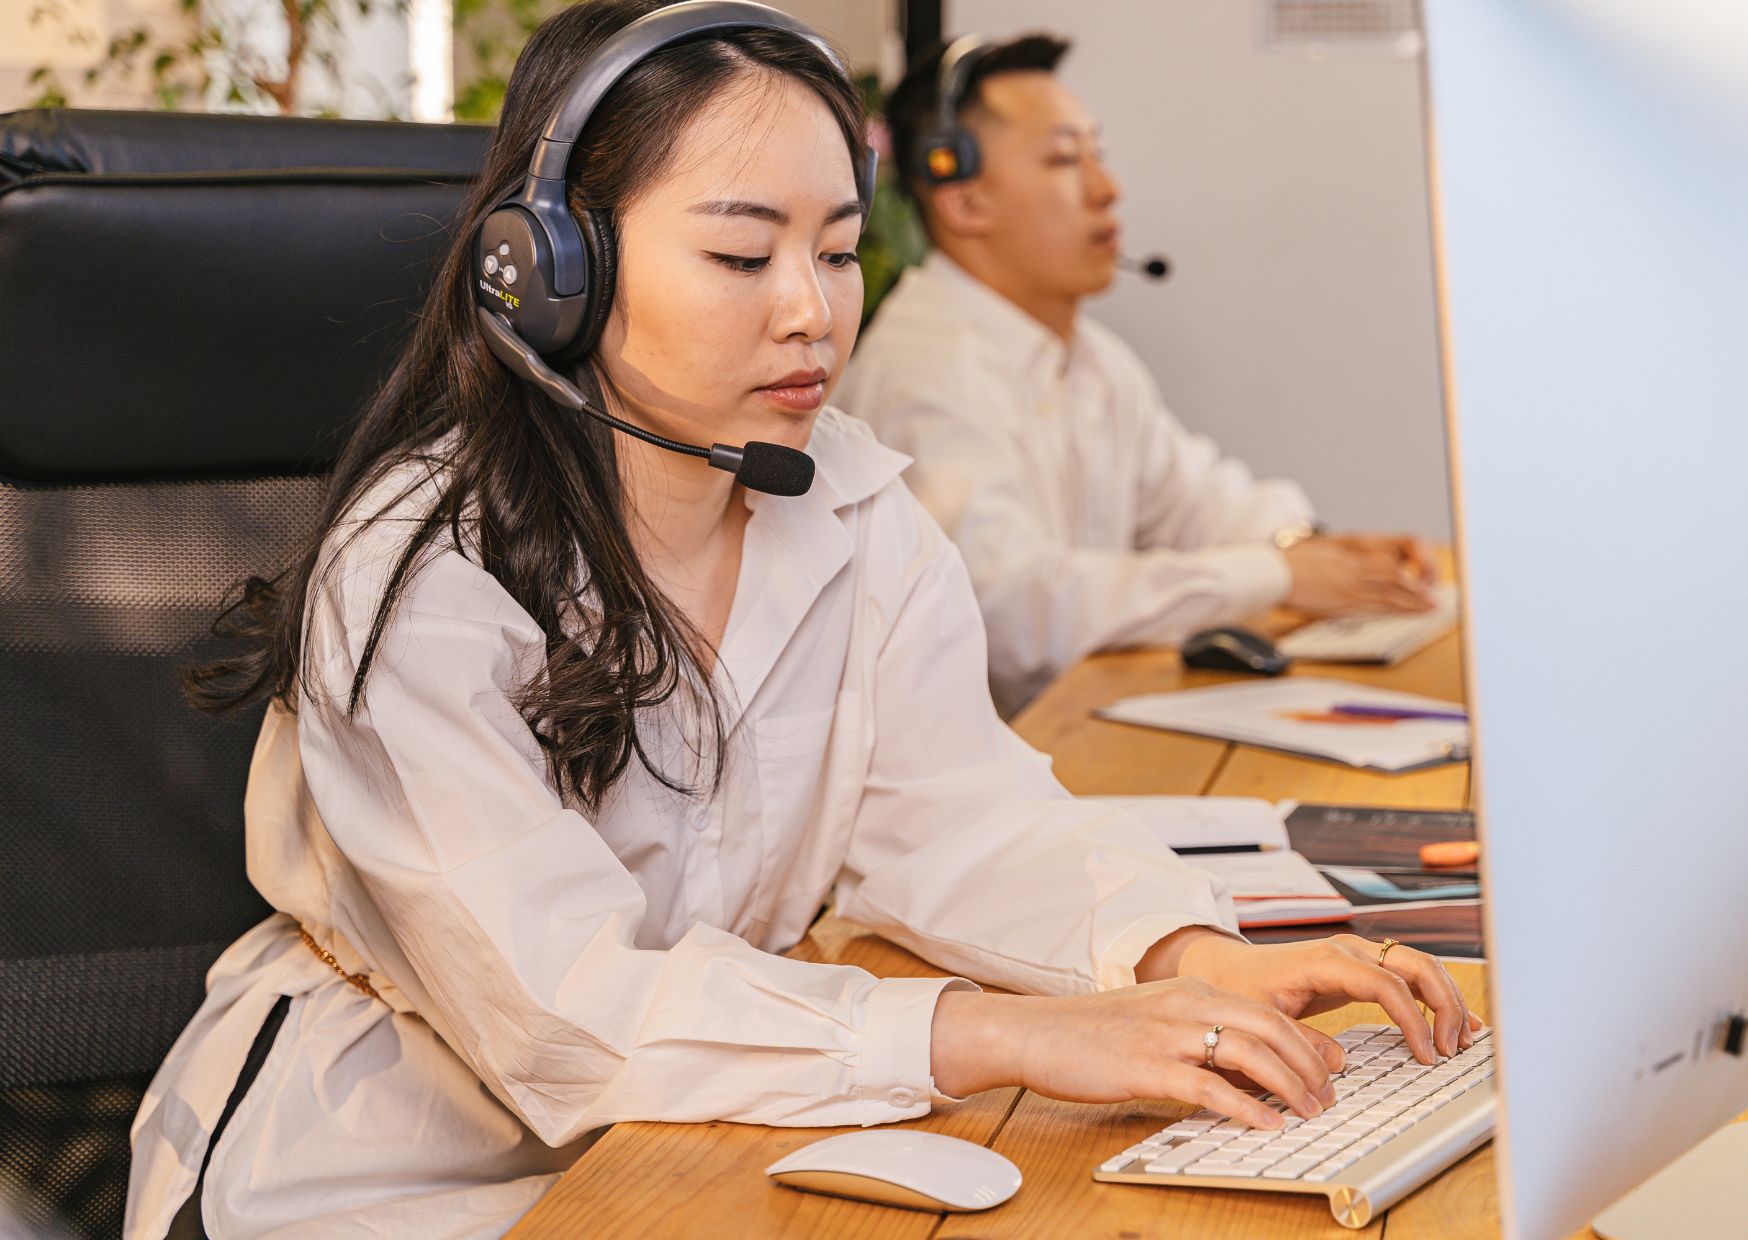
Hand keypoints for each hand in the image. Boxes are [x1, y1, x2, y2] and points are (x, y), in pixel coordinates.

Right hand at [929, 979, 1339, 1129]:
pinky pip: (1210, 1087)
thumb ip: (1196, 1032)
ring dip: (1290, 1086)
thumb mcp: (1152, 1019)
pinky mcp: (1147, 1066)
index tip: (1333, 1066)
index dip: (1307, 1039)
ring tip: (1312, 1112)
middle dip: (1310, 1062)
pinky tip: (1267, 1124)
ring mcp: (1166, 1034)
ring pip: (1250, 1052)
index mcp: (1190, 991)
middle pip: (1270, 1025)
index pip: (1266, 1009)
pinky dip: (1247, 1107)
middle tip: (1330, 1095)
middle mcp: (1185, 1005)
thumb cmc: (1089, 1032)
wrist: (1034, 1032)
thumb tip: (1242, 1066)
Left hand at [1158, 930, 1482, 1063]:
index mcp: (1326, 960)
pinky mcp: (1361, 966)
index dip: (1413, 1019)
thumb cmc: (1240, 991)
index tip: (1426, 1055)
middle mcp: (1348, 951)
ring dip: (1447, 998)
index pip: (1386, 983)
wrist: (1224, 967)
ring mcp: (1358, 954)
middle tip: (1454, 1049)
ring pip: (1420, 964)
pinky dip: (1435, 995)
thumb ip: (1297, 1041)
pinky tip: (1454, 1023)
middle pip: (1416, 964)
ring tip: (1464, 1040)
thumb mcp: (1261, 1020)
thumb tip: (1338, 1064)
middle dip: (1445, 1004)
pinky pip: (1409, 973)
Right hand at [1283, 534, 1436, 615]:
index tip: (1424, 581)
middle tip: (1433, 600)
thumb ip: (1347, 559)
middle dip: (1418, 590)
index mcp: (1350, 553)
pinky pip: (1374, 606)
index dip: (1411, 572)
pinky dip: (1395, 610)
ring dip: (1412, 602)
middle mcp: (1353, 568)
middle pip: (1396, 577)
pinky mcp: (1340, 603)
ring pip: (1390, 592)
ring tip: (1429, 609)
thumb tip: (1368, 566)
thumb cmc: (1294, 564)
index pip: (1390, 562)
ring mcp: (1348, 586)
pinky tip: (1406, 614)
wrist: (1272, 574)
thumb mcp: (1325, 551)